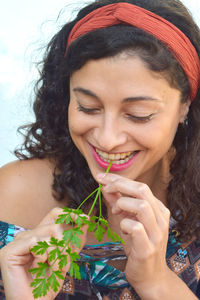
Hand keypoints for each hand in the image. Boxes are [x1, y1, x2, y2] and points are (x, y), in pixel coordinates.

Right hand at [0, 207, 87, 299]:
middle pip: (56, 225)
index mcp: (39, 234)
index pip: (55, 214)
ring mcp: (18, 241)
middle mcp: (28, 235)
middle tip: (60, 263)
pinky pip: (37, 243)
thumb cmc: (49, 283)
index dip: (70, 214)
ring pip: (50, 234)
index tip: (85, 220)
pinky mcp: (10, 250)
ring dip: (57, 255)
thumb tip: (86, 219)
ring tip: (50, 268)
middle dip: (66, 246)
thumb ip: (75, 238)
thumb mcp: (66, 257)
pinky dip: (43, 258)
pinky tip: (37, 268)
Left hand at [97, 173, 170, 297]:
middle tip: (104, 188)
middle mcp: (161, 218)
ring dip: (122, 204)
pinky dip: (124, 224)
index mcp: (158, 209)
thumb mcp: (127, 220)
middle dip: (119, 185)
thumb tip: (105, 187)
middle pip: (142, 190)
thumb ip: (118, 203)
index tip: (101, 176)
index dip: (119, 179)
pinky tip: (122, 230)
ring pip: (141, 205)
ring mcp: (156, 233)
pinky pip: (136, 227)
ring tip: (116, 212)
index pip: (140, 186)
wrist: (150, 275)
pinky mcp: (148, 248)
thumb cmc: (138, 245)